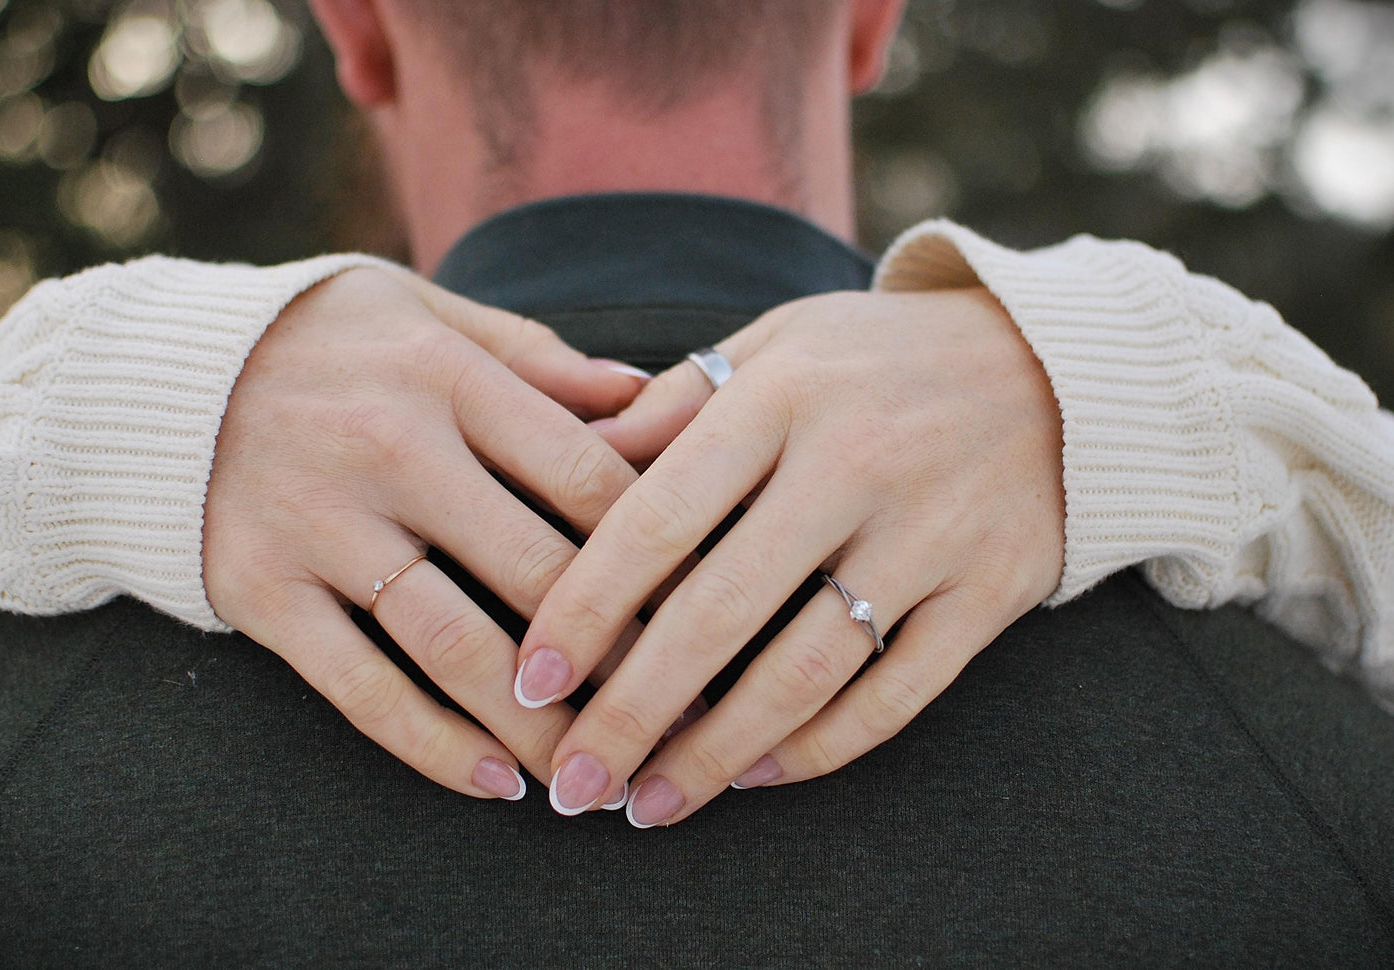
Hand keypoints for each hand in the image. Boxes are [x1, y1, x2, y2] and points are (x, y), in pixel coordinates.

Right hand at [203, 266, 648, 799]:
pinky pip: (359, 687)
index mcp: (447, 376)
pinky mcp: (264, 592)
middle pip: (540, 570)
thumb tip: (650, 397)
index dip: (663, 548)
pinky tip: (495, 782)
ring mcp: (321, 526)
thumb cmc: (323, 340)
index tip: (712, 603)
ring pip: (458, 645)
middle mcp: (389, 451)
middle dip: (623, 650)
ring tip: (602, 771)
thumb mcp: (427, 313)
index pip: (587, 475)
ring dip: (540, 722)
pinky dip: (432, 745)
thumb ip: (537, 356)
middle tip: (683, 707)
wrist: (155, 376)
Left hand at [518, 287, 1064, 822]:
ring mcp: (931, 533)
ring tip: (648, 804)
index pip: (659, 515)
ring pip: (807, 670)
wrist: (1058, 367)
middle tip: (572, 781)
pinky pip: (897, 694)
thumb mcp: (778, 344)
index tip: (530, 679)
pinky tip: (753, 776)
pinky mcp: (992, 591)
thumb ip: (675, 402)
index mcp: (782, 394)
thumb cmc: (881, 359)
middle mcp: (856, 463)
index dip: (584, 606)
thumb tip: (568, 458)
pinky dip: (819, 747)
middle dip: (633, 708)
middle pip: (721, 610)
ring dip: (716, 752)